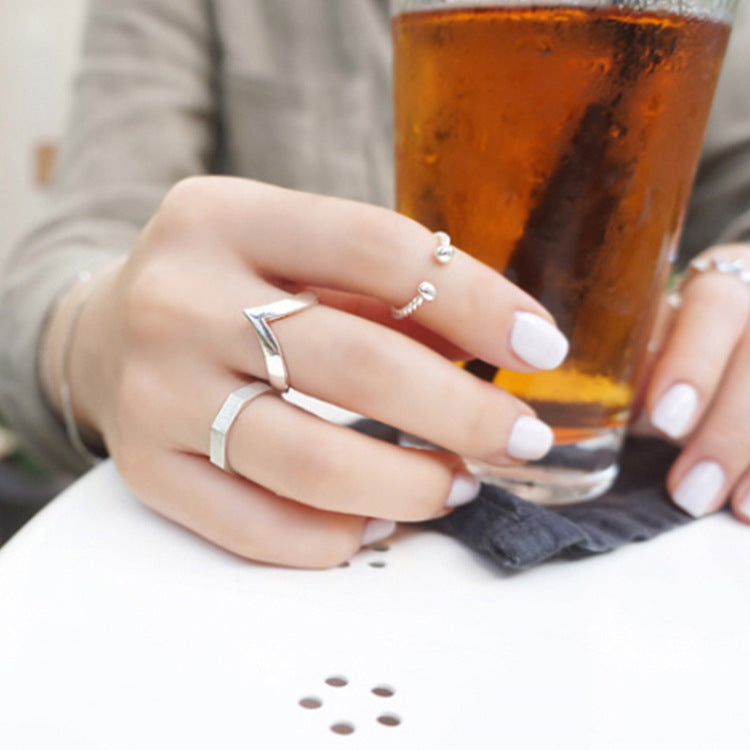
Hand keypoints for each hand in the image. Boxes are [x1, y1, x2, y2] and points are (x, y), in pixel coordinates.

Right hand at [50, 177, 567, 566]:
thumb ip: (380, 291)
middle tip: (519, 437)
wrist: (105, 331)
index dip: (476, 301)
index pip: (377, 250)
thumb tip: (496, 347)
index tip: (540, 346)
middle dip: (462, 413)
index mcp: (226, 217)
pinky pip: (258, 527)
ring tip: (458, 483)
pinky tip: (380, 517)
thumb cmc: (226, 286)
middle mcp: (180, 299)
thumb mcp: (290, 252)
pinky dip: (338, 535)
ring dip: (411, 485)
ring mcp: (156, 392)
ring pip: (310, 463)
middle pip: (354, 365)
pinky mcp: (145, 469)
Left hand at [642, 243, 749, 521]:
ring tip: (736, 507)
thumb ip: (642, 359)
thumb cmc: (694, 336)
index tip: (664, 420)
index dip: (694, 364)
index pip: (716, 307)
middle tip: (691, 490)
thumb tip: (604, 408)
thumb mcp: (666, 332)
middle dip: (729, 430)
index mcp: (726, 282)